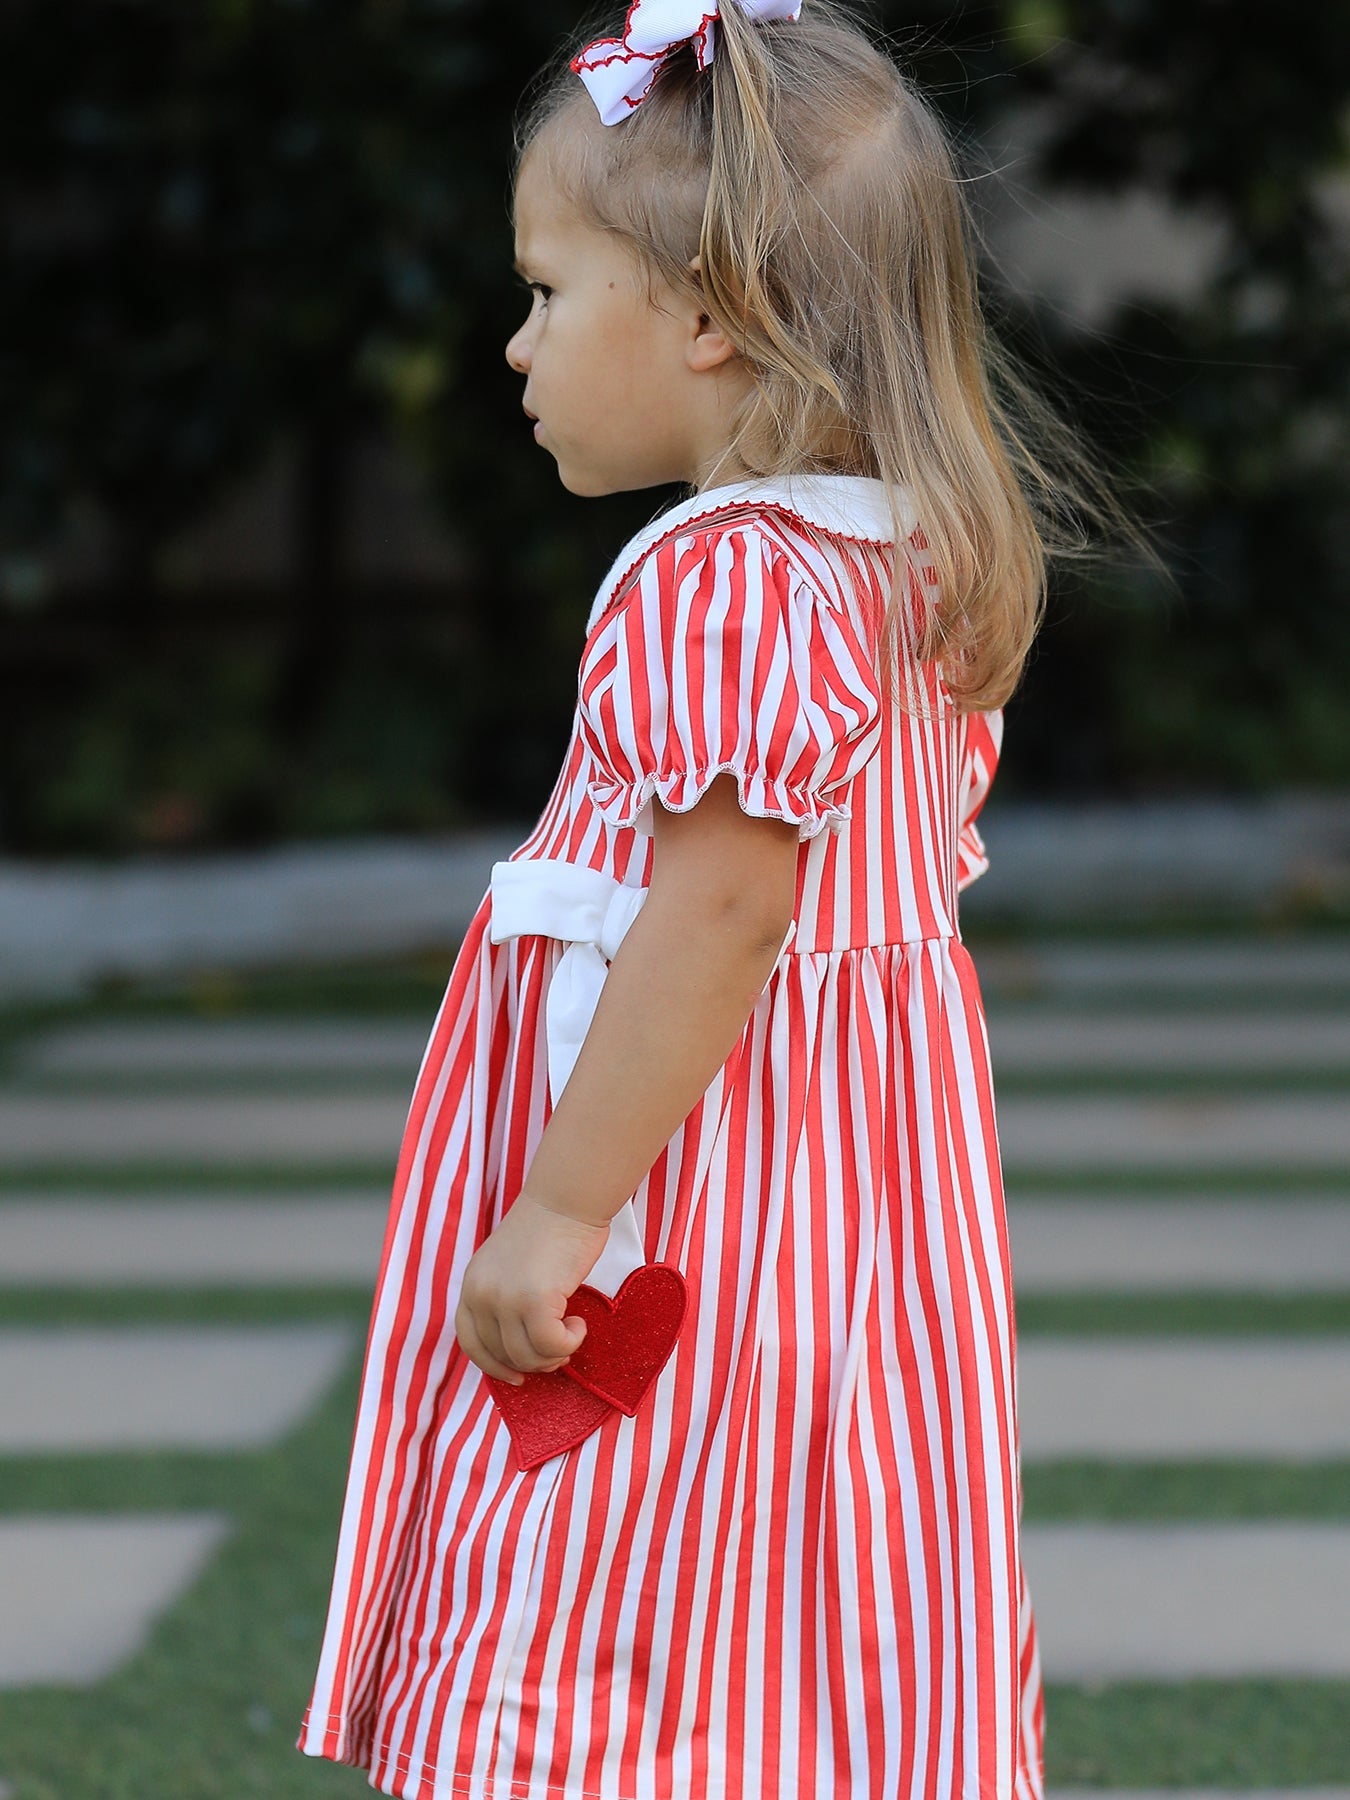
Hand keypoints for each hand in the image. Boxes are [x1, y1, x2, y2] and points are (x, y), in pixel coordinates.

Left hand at [455, 1194, 609, 1384]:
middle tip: (560, 1348)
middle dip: (534, 1362)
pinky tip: (579, 1323)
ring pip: (527, 1357)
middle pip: (502, 1355)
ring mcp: (505, 1299)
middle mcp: (481, 1294)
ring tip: (571, 1331)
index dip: (493, 1366)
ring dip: (555, 1353)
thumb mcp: (509, 1266)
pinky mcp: (534, 1301)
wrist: (566, 1199)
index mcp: (472, 1285)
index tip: (516, 1376)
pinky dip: (569, 1342)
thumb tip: (521, 1349)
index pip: (471, 1343)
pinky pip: (551, 1345)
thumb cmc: (549, 1229)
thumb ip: (505, 1299)